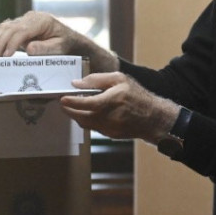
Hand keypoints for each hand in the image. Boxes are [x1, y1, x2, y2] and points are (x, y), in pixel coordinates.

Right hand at [0, 11, 118, 71]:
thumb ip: (45, 48)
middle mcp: (32, 17)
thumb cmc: (66, 44)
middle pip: (10, 28)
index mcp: (42, 20)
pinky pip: (6, 29)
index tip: (6, 56)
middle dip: (1, 43)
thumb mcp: (60, 48)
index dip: (12, 43)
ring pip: (5, 27)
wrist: (70, 40)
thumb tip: (29, 49)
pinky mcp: (20, 26)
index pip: (22, 30)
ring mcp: (25, 20)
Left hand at [60, 72, 178, 143]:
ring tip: (73, 107)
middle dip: (69, 110)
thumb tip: (77, 83)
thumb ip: (97, 80)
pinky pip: (93, 128)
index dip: (70, 102)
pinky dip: (87, 120)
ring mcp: (109, 128)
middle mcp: (108, 117)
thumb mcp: (120, 79)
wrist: (153, 117)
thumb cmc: (137, 95)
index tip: (62, 98)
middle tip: (63, 103)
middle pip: (80, 116)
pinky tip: (88, 113)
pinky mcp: (110, 134)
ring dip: (77, 116)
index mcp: (110, 101)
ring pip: (85, 124)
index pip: (84, 103)